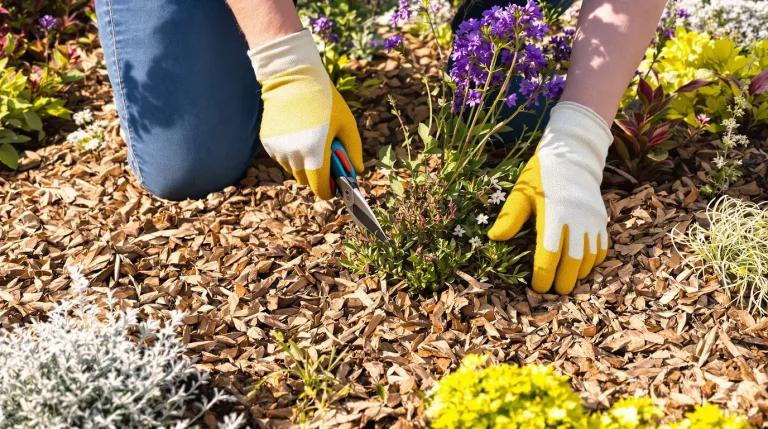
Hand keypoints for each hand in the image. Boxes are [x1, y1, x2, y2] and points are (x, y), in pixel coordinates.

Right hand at [248, 30, 362, 199]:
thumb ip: (353, 150)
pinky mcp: (267, 142)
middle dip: (317, 175)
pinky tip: (298, 134)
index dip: (329, 190)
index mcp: (314, 153)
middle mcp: (293, 155)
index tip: (335, 185)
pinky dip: (291, 153)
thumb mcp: (346, 124)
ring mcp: (278, 149)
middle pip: (306, 181)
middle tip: (326, 157)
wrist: (293, 77)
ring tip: (312, 140)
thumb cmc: (325, 99)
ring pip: (293, 170)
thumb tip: (357, 171)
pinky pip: (282, 158)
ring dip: (303, 163)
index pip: (320, 188)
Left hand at [488, 102, 612, 293]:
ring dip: (578, 274)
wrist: (572, 154)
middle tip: (552, 292)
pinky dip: (592, 262)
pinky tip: (580, 266)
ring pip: (589, 259)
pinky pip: (601, 248)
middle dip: (563, 282)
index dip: (543, 275)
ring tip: (564, 281)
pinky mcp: (601, 219)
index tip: (536, 287)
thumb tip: (494, 238)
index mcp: (553, 214)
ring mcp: (592, 220)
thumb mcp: (521, 192)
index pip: (549, 254)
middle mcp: (576, 220)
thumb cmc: (541, 175)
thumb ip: (510, 217)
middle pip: (572, 262)